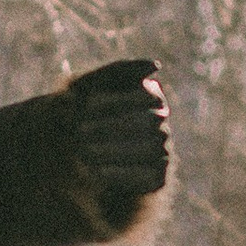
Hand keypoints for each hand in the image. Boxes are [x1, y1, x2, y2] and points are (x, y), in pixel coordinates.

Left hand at [68, 55, 169, 201]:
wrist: (81, 163)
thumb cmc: (85, 117)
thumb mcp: (90, 90)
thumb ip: (117, 72)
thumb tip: (154, 66)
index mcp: (152, 98)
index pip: (145, 95)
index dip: (117, 99)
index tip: (89, 104)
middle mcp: (162, 126)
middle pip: (147, 123)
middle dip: (112, 126)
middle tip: (81, 131)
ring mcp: (163, 152)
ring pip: (148, 149)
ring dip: (114, 150)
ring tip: (84, 152)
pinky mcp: (159, 178)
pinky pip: (146, 177)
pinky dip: (120, 173)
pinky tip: (96, 172)